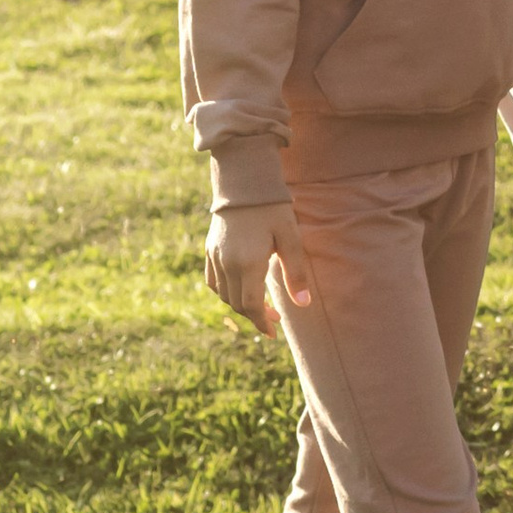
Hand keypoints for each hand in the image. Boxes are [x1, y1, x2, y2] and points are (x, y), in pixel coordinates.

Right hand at [206, 201, 313, 337]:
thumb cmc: (273, 207)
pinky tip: (239, 290)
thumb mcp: (290, 237)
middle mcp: (227, 263)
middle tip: (274, 317)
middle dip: (255, 315)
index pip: (251, 305)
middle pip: (237, 303)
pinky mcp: (209, 249)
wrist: (244, 180)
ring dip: (240, 305)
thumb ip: (296, 272)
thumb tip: (304, 305)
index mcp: (248, 263)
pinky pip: (212, 281)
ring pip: (223, 295)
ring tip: (260, 305)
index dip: (262, 322)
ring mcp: (215, 256)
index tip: (274, 331)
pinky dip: (224, 291)